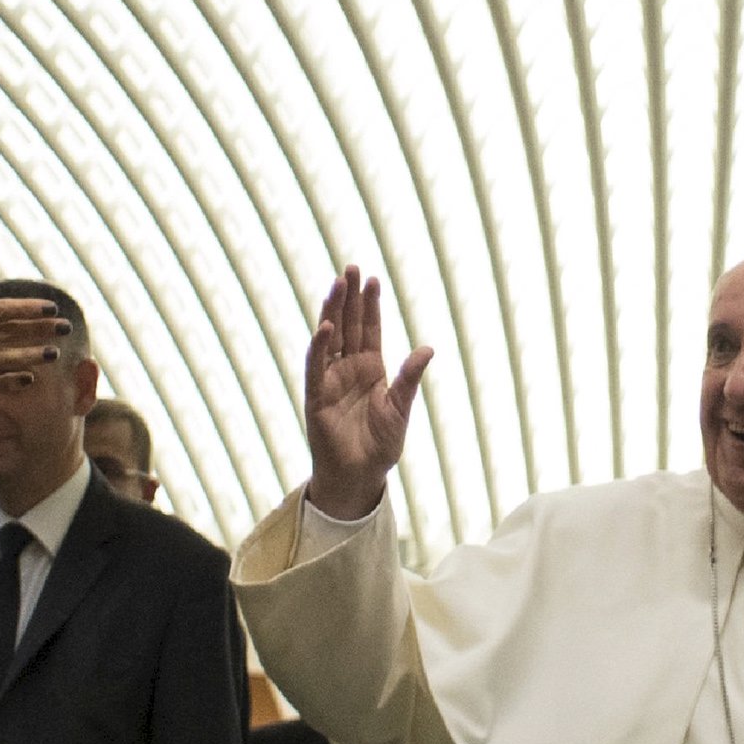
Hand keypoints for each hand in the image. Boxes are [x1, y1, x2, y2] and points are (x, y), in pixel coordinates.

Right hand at [302, 266, 430, 520]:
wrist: (360, 476)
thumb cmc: (381, 446)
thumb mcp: (401, 409)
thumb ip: (409, 379)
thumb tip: (427, 348)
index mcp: (371, 369)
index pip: (370, 329)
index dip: (371, 305)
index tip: (373, 278)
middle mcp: (349, 369)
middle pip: (349, 326)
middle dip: (350, 297)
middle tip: (352, 268)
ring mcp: (330, 380)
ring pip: (331, 338)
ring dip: (334, 311)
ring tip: (338, 284)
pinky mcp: (316, 396)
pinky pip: (316, 367)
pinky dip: (319, 346)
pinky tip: (326, 325)